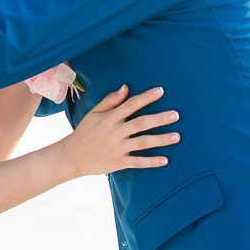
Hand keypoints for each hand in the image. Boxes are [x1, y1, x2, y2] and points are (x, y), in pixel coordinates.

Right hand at [60, 85, 178, 176]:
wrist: (71, 157)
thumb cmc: (85, 132)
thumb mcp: (94, 113)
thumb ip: (110, 101)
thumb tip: (126, 87)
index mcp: (109, 118)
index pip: (130, 105)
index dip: (146, 97)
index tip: (161, 91)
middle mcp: (114, 132)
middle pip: (141, 123)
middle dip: (159, 119)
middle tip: (176, 115)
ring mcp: (117, 148)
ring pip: (142, 143)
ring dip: (161, 139)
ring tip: (177, 136)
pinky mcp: (118, 163)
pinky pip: (138, 162)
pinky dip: (151, 162)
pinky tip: (166, 160)